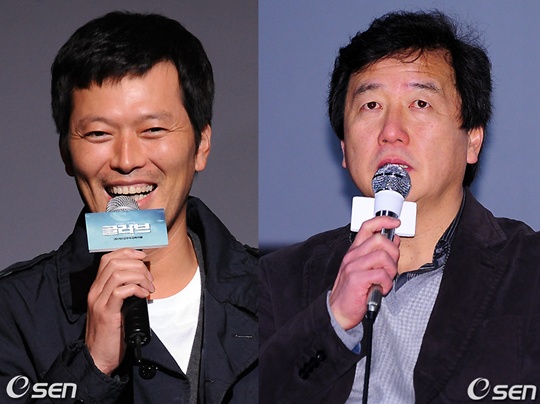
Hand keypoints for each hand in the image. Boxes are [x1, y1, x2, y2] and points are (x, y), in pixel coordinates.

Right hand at [85, 248, 154, 374]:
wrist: (98, 358)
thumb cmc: (110, 334)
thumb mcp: (115, 308)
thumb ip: (122, 293)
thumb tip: (142, 281)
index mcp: (97, 288)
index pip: (108, 258)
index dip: (127, 253)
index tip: (142, 256)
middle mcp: (95, 291)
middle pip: (114, 262)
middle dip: (137, 265)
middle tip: (149, 278)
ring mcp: (99, 301)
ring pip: (118, 274)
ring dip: (139, 276)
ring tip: (148, 288)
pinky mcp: (106, 313)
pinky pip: (121, 291)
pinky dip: (135, 289)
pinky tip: (143, 295)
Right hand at [329, 216, 399, 329]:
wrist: (339, 311)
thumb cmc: (353, 292)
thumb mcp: (364, 269)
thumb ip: (377, 255)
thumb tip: (393, 241)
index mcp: (354, 251)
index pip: (367, 226)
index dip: (383, 221)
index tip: (395, 223)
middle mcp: (352, 256)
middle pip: (379, 239)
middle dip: (393, 252)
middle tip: (391, 267)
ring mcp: (353, 266)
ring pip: (383, 256)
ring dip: (390, 270)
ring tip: (385, 280)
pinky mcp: (356, 279)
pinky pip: (381, 275)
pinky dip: (386, 283)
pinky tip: (381, 288)